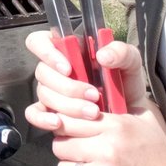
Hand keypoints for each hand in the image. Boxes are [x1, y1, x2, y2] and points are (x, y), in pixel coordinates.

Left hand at [23, 30, 165, 165]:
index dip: (67, 126)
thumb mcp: (145, 123)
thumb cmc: (162, 158)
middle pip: (61, 144)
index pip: (69, 119)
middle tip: (81, 154)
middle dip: (68, 148)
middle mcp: (106, 149)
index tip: (72, 132)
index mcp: (116, 126)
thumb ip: (117, 110)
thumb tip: (89, 98)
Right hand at [23, 30, 152, 131]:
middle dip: (68, 87)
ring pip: (44, 94)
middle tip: (94, 96)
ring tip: (94, 112)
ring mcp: (52, 91)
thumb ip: (121, 52)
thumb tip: (102, 56)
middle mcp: (55, 69)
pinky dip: (43, 119)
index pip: (40, 41)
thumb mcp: (131, 62)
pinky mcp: (52, 112)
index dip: (47, 52)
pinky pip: (35, 113)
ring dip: (67, 105)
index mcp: (69, 49)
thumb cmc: (126, 83)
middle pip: (42, 72)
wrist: (131, 114)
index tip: (68, 68)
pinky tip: (58, 123)